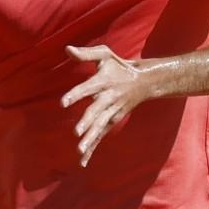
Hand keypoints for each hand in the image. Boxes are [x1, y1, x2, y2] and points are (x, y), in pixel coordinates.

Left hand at [60, 45, 150, 166]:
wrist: (145, 82)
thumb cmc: (119, 66)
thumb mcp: (105, 54)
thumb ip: (86, 53)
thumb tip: (67, 49)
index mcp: (104, 81)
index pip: (88, 88)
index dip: (76, 94)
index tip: (63, 102)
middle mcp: (109, 98)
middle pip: (96, 111)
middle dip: (87, 122)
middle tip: (76, 132)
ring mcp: (112, 112)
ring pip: (100, 127)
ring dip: (90, 139)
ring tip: (79, 150)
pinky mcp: (112, 121)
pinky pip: (101, 135)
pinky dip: (92, 147)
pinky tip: (82, 160)